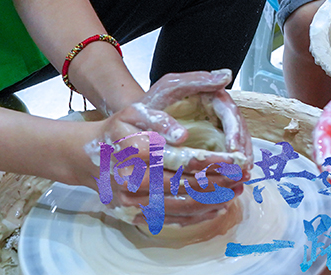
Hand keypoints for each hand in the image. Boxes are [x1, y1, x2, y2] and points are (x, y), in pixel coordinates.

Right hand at [84, 70, 251, 227]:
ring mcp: (132, 200)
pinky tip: (216, 206)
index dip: (214, 162)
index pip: (183, 160)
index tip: (237, 160)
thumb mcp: (136, 111)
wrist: (87, 155)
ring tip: (236, 190)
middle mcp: (130, 179)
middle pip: (185, 184)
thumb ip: (160, 119)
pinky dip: (197, 214)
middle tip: (243, 176)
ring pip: (181, 204)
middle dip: (219, 181)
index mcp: (134, 150)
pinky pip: (171, 218)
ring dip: (213, 199)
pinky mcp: (134, 214)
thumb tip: (184, 135)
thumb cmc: (118, 128)